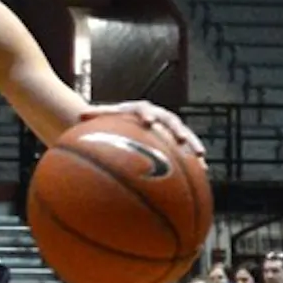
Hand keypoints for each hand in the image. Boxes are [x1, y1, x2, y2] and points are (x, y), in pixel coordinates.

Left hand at [81, 101, 205, 160]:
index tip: (147, 122)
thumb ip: (95, 115)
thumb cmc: (111, 120)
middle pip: (170, 122)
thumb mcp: (103, 118)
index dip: (146, 115)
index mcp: (139, 109)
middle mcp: (158, 116)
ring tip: (200, 158)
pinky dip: (194, 160)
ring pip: (184, 135)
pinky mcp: (175, 139)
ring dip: (192, 145)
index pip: (143, 110)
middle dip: (177, 130)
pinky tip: (203, 173)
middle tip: (181, 140)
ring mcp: (168, 128)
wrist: (125, 120)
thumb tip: (79, 115)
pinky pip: (186, 150)